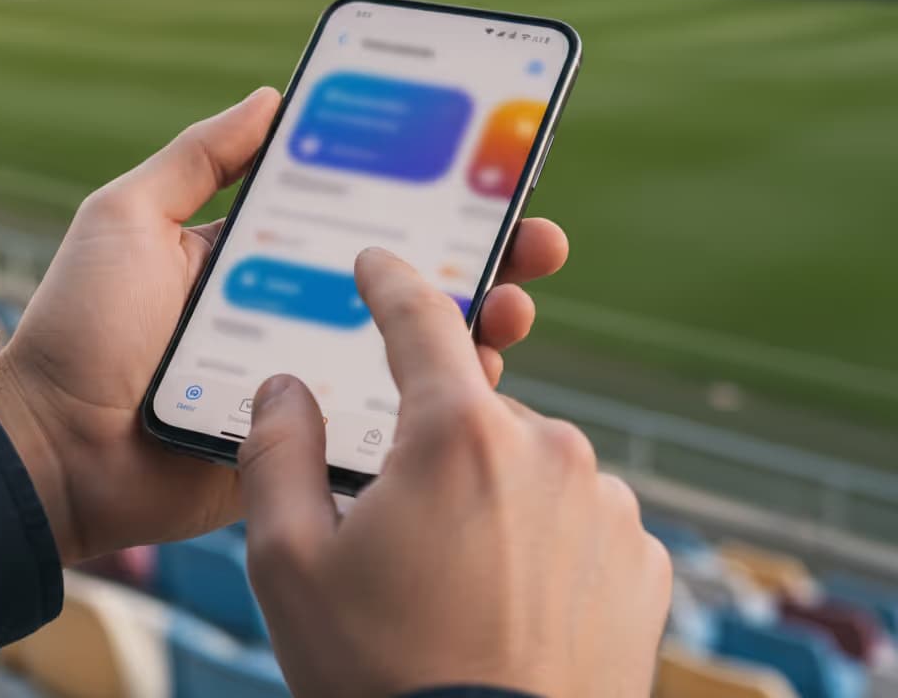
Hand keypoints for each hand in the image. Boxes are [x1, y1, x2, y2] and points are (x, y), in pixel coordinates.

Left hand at [0, 90, 569, 563]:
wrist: (53, 450)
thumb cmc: (82, 326)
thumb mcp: (130, 218)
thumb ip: (200, 157)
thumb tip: (272, 95)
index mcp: (270, 256)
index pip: (366, 217)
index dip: (427, 195)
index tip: (484, 169)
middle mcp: (304, 309)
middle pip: (409, 279)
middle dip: (482, 255)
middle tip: (535, 238)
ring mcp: (315, 376)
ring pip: (416, 348)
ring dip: (479, 323)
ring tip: (515, 304)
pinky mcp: (316, 441)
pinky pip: (391, 417)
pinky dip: (439, 398)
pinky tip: (481, 378)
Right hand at [239, 249, 670, 697]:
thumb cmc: (382, 678)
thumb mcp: (291, 567)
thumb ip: (278, 454)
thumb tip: (283, 388)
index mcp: (457, 436)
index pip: (420, 321)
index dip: (391, 282)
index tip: (376, 262)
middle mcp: (546, 448)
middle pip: (471, 411)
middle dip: (433, 446)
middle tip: (404, 530)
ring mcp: (603, 502)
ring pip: (526, 462)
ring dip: (490, 494)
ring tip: (461, 582)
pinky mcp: (641, 556)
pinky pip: (578, 514)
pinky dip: (544, 536)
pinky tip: (515, 601)